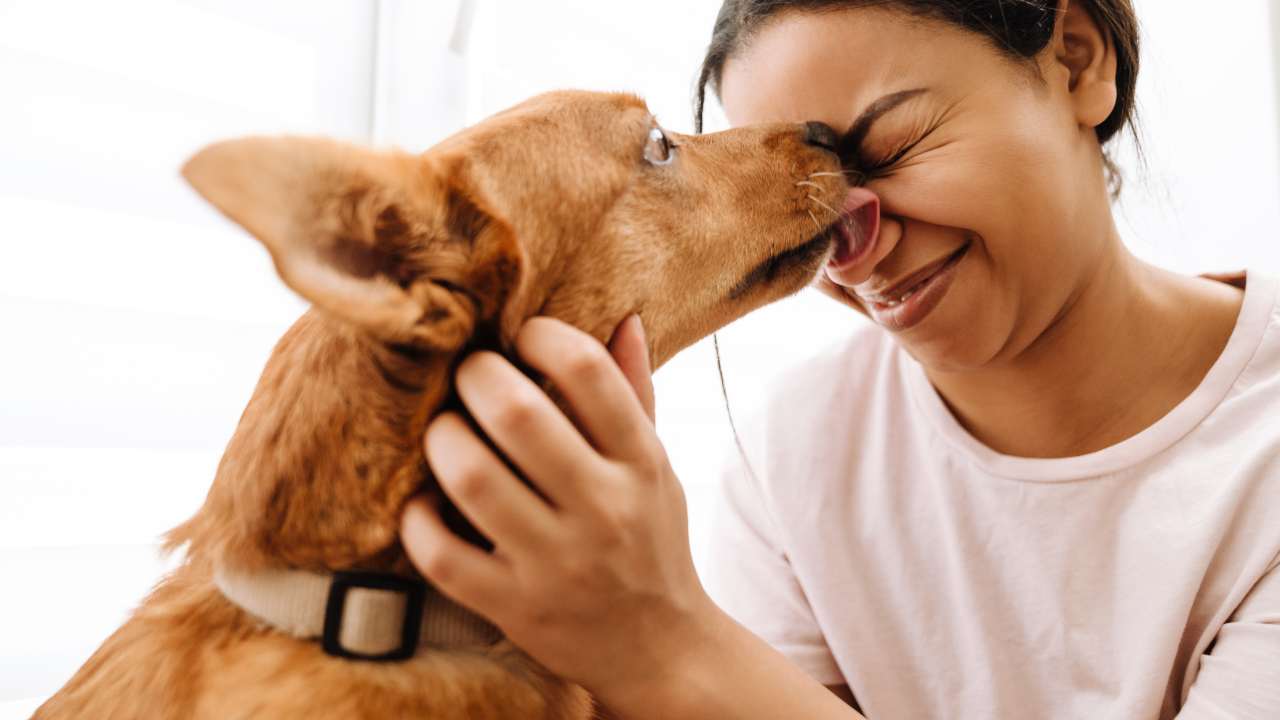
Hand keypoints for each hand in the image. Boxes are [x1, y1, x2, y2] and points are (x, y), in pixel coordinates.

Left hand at [399, 315, 717, 705]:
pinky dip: (419, 520)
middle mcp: (603, 509)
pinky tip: (426, 502)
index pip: (588, 371)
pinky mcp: (514, 608)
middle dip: (475, 376)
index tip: (521, 337)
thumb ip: (635, 394)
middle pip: (518, 413)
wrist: (661, 649)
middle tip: (466, 375)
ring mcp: (556, 563)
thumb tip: (624, 318)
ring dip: (442, 439)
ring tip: (444, 431)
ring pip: (472, 477)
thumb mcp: (656, 467)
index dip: (541, 336)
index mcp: (640, 463)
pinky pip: (441, 554)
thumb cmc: (649, 540)